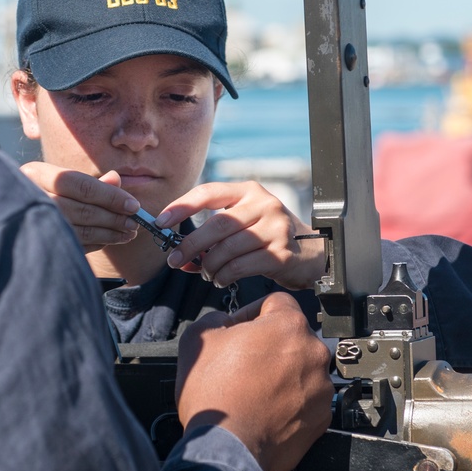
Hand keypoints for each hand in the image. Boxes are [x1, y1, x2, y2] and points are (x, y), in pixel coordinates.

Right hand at [20, 162, 139, 252]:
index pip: (78, 183)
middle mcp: (30, 196)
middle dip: (113, 217)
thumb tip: (116, 178)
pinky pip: (74, 244)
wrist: (4, 215)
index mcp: (35, 174)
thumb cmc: (40, 192)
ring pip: (79, 229)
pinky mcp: (36, 243)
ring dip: (109, 233)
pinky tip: (110, 240)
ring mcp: (30, 222)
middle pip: (81, 209)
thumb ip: (89, 182)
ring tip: (128, 233)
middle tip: (134, 222)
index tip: (133, 205)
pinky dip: (96, 243)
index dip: (109, 195)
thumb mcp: (60, 180)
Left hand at [155, 181, 325, 289]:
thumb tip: (177, 258)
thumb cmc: (267, 237)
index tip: (160, 222)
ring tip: (206, 273)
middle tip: (174, 259)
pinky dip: (224, 276)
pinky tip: (221, 279)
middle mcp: (264, 205)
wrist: (311, 252)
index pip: (209, 192)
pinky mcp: (281, 253)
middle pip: (217, 225)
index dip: (182, 206)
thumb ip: (211, 238)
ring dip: (209, 265)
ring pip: (227, 249)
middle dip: (190, 245)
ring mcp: (275, 228)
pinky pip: (240, 267)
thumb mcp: (242, 226)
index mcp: (249, 191)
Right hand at [175, 293, 332, 470]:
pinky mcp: (322, 416)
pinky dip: (290, 400)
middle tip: (243, 362)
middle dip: (269, 345)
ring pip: (301, 368)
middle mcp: (313, 352)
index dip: (252, 312)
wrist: (226, 450)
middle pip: (291, 336)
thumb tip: (226, 320)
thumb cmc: (214, 396)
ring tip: (254, 389)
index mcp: (288, 325)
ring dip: (282, 373)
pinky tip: (266, 408)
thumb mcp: (198, 338)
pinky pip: (307, 398)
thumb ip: (217, 317)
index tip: (240, 328)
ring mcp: (321, 387)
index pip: (276, 302)